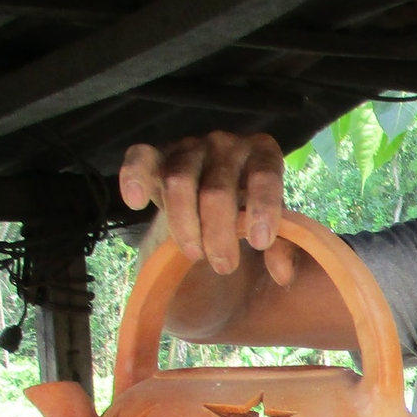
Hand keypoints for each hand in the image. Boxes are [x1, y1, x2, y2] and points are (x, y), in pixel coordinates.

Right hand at [118, 132, 297, 284]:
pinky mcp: (155, 154)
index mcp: (262, 153)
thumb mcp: (271, 228)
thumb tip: (282, 273)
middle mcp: (225, 143)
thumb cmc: (248, 212)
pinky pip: (139, 158)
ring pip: (178, 181)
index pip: (265, 175)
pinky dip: (132, 177)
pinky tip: (135, 203)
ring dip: (184, 225)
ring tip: (193, 255)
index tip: (258, 243)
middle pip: (217, 189)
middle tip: (224, 266)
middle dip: (219, 235)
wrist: (212, 202)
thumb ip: (283, 247)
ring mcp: (188, 146)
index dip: (263, 209)